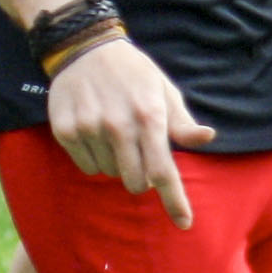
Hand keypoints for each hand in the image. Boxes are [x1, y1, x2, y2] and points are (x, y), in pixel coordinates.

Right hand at [47, 37, 212, 226]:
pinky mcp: (65, 129)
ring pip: (108, 173)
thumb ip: (182, 122)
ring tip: (112, 136)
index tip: (183, 223)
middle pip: (134, 180)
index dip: (174, 200)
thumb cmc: (134, 74)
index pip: (163, 170)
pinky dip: (93, 158)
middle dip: (140, 177)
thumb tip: (206, 138)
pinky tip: (94, 133)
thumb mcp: (164, 92)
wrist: (84, 48)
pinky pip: (85, 165)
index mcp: (149, 117)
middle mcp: (118, 125)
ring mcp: (88, 127)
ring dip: (115, 164)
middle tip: (138, 156)